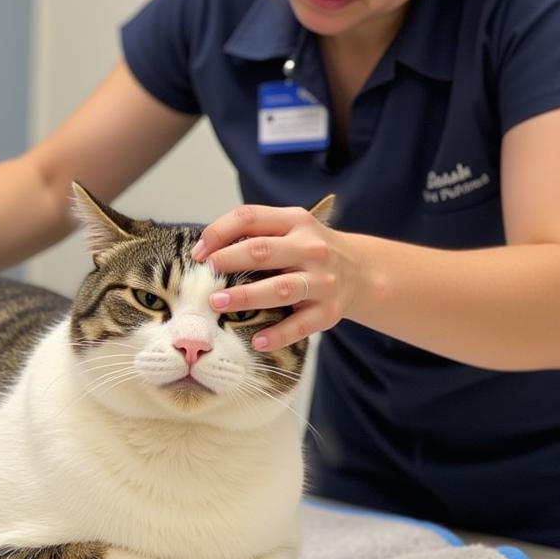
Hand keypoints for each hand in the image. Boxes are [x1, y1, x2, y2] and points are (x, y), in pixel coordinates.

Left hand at [190, 204, 350, 350]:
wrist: (361, 272)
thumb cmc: (308, 251)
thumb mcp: (290, 230)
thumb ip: (255, 234)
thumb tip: (204, 252)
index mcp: (295, 221)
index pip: (250, 217)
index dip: (219, 232)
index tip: (198, 253)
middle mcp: (311, 248)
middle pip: (263, 251)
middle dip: (229, 261)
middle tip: (205, 274)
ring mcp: (322, 281)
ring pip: (280, 288)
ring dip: (246, 296)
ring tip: (217, 303)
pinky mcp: (329, 312)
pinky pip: (300, 326)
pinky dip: (277, 335)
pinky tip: (256, 341)